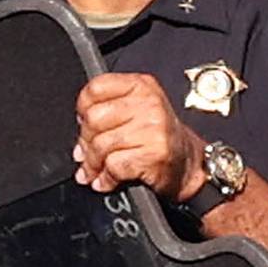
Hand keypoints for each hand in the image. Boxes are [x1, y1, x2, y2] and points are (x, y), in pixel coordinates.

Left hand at [73, 72, 207, 197]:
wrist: (188, 165)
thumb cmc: (159, 138)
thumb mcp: (137, 110)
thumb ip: (109, 110)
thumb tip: (79, 134)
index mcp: (141, 85)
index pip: (96, 88)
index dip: (83, 108)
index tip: (83, 123)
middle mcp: (148, 103)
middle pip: (94, 118)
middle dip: (85, 141)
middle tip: (85, 154)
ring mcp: (152, 127)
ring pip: (101, 145)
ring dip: (92, 165)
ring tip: (93, 172)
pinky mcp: (154, 153)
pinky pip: (114, 165)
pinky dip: (106, 178)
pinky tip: (107, 180)